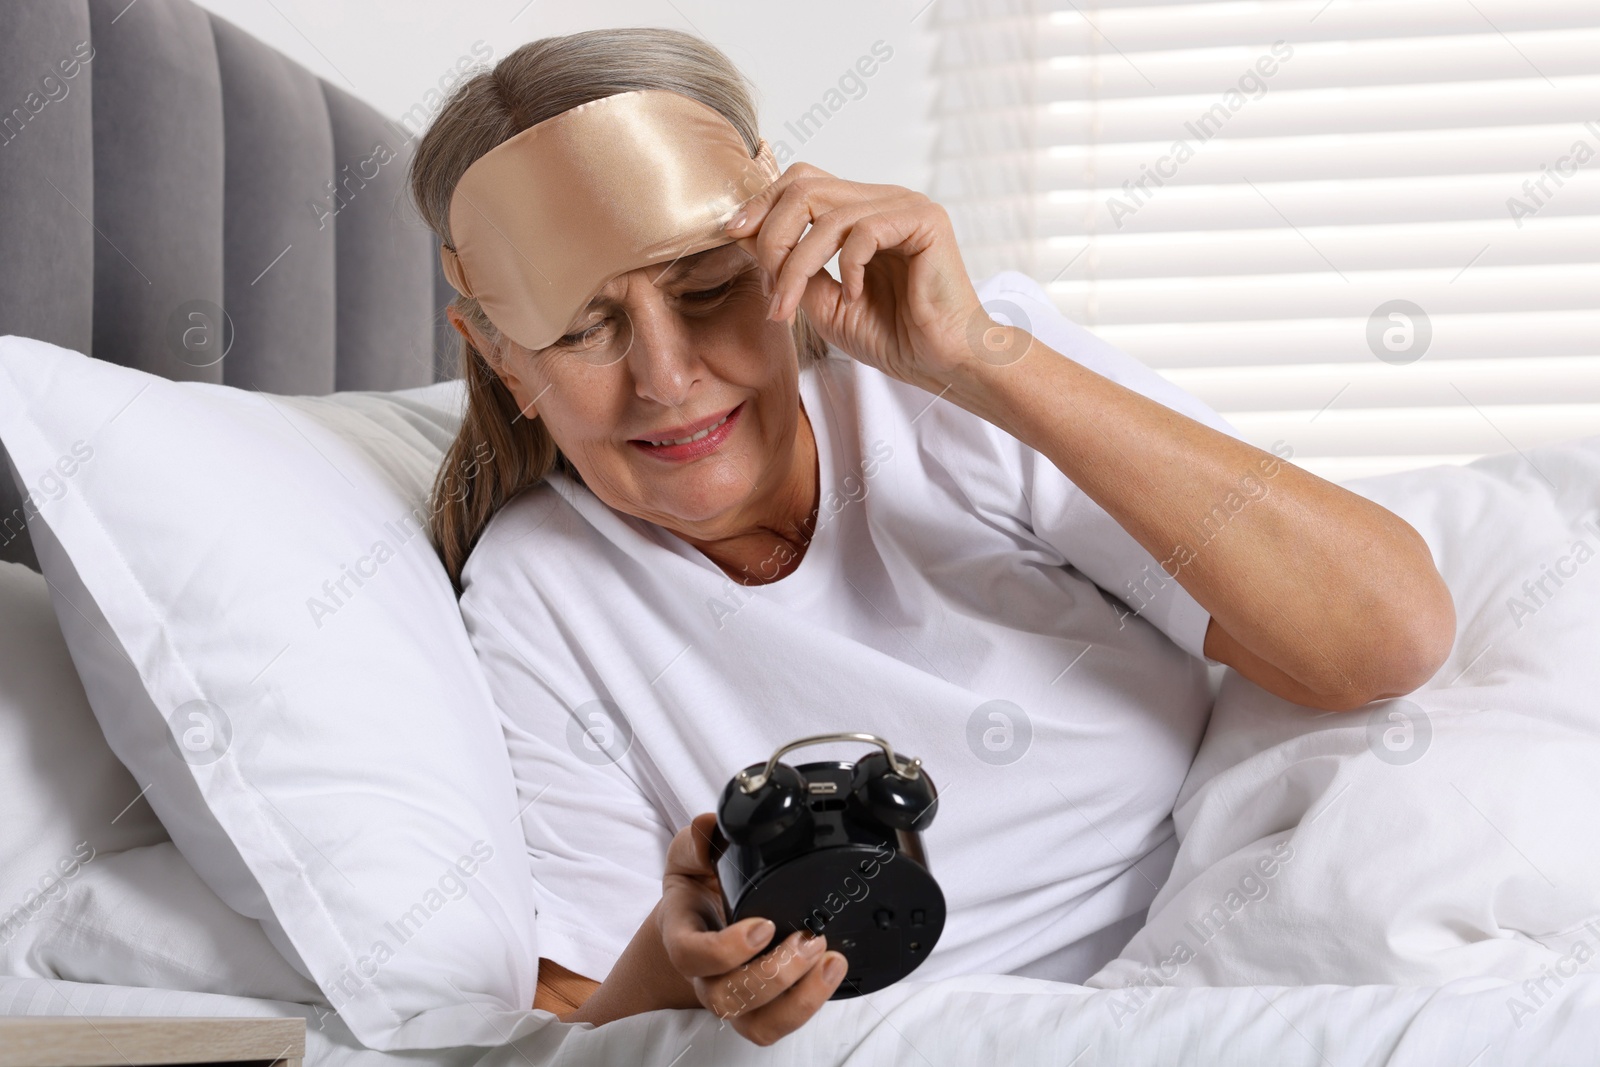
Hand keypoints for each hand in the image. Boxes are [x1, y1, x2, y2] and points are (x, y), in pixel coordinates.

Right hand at [659, 813, 847, 1045]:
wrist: (700, 918)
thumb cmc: (698, 886)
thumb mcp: (691, 855)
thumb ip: (697, 840)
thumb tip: (707, 828)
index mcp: (684, 935)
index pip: (691, 957)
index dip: (726, 949)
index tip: (763, 925)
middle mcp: (706, 976)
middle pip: (728, 998)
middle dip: (774, 974)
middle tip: (809, 937)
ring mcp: (734, 995)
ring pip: (757, 1023)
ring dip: (799, 997)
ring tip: (829, 958)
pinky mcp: (762, 1005)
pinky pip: (779, 1023)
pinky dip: (810, 1002)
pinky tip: (832, 970)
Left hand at [724, 163, 1026, 396]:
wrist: (942, 364)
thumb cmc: (893, 337)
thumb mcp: (823, 302)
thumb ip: (792, 267)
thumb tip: (745, 234)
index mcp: (860, 213)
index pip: (801, 183)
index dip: (762, 203)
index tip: (733, 234)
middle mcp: (881, 200)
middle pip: (805, 185)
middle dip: (772, 234)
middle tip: (770, 287)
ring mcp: (905, 205)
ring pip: (827, 212)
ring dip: (797, 264)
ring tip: (793, 306)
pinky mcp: (925, 220)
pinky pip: (863, 229)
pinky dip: (847, 266)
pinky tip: (855, 295)